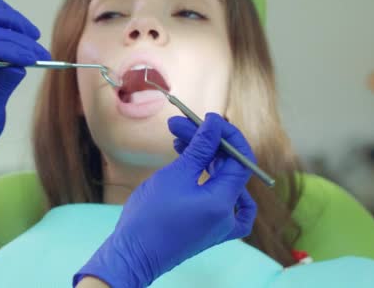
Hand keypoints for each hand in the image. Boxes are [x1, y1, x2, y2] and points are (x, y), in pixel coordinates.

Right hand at [74, 113, 257, 286]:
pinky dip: (207, 178)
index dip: (226, 136)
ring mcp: (219, 224)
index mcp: (224, 202)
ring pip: (220, 180)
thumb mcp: (175, 175)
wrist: (133, 254)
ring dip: (202, 158)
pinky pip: (218, 198)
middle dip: (205, 143)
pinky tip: (196, 165)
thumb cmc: (150, 217)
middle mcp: (227, 215)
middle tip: (179, 125)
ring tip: (177, 141)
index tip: (208, 119)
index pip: (240, 160)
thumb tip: (214, 124)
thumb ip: (200, 148)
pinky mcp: (207, 227)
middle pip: (227, 168)